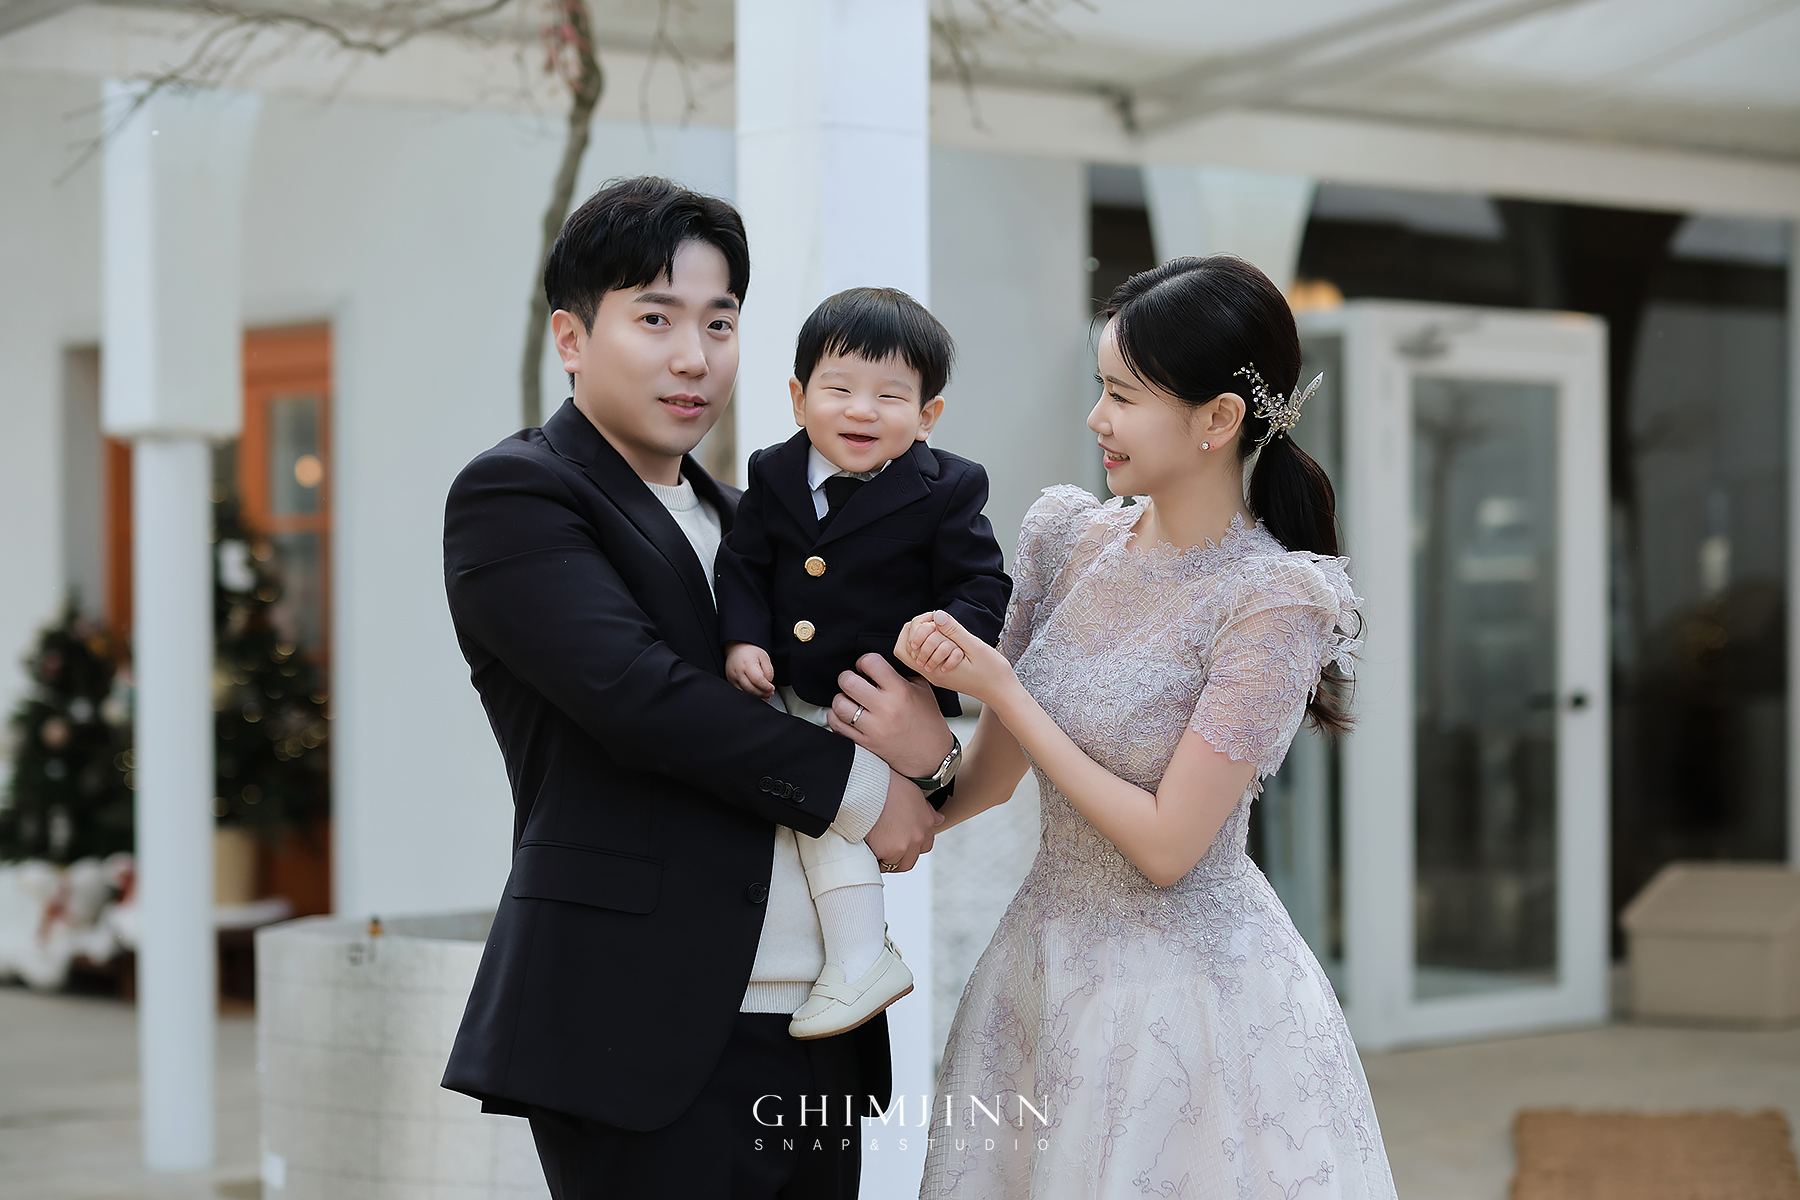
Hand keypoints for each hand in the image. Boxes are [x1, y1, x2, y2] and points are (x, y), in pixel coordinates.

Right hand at [725, 641, 774, 699]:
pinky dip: (749, 695)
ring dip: (757, 696)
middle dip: (762, 693)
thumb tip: (768, 683)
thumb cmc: (750, 651)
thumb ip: (768, 671)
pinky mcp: (730, 681)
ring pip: (745, 692)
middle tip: (770, 693)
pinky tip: (756, 694)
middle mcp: (738, 672)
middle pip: (751, 689)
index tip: (772, 688)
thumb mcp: (764, 657)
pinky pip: (740, 692)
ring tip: (765, 695)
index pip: (758, 680)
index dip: (766, 687)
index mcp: (747, 664)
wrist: (737, 647)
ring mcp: (732, 677)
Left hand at [824, 652, 953, 778]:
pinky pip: (838, 726)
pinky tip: (846, 715)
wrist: (932, 756)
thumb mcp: (923, 690)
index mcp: (900, 691)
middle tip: (853, 680)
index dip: (864, 661)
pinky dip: (837, 717)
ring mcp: (874, 729)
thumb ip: (900, 674)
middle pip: (848, 682)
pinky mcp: (865, 744)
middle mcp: (886, 709)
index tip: (865, 667)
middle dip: (847, 677)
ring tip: (849, 699)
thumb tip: (878, 665)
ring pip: (839, 705)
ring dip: (840, 698)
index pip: (870, 663)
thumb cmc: (928, 722)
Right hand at [863, 767, 943, 870]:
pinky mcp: (886, 851)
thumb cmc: (886, 785)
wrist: (868, 786)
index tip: (901, 842)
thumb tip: (939, 819)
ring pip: (895, 864)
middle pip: (910, 860)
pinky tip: (867, 850)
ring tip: (874, 849)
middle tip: (885, 849)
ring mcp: (902, 846)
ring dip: (886, 860)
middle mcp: (917, 836)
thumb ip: (926, 810)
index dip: (912, 846)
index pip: (925, 846)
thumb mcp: (912, 792)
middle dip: (899, 858)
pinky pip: (879, 864)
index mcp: (926, 822)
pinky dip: (873, 860)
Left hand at [896, 610, 1014, 705]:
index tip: (937, 621)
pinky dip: (934, 645)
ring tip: (945, 632)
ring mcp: (936, 675)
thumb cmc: (993, 672)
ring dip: (926, 638)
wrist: (1002, 693)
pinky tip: (950, 641)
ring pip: (915, 652)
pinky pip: (928, 657)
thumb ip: (954, 631)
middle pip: (905, 647)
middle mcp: (931, 673)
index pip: (907, 643)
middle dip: (919, 630)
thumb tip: (936, 615)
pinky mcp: (942, 674)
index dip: (918, 626)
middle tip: (938, 625)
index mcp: (935, 668)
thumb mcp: (975, 647)